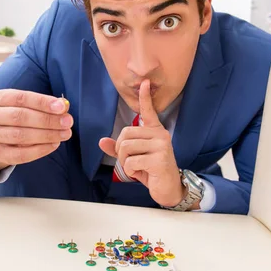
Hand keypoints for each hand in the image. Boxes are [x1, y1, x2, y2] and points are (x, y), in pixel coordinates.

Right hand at [0, 89, 72, 171]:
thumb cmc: (16, 114)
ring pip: (20, 135)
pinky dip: (40, 150)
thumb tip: (63, 106)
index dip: (43, 102)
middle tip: (67, 122)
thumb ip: (44, 104)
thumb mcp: (26, 104)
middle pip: (20, 117)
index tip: (62, 107)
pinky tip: (54, 144)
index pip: (21, 98)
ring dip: (46, 135)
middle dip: (47, 120)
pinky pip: (21, 154)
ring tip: (64, 134)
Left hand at [99, 79, 184, 206]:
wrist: (169, 188)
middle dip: (120, 151)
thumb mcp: (133, 158)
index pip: (149, 111)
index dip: (145, 97)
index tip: (144, 82)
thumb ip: (117, 148)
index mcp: (155, 131)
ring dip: (125, 162)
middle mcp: (160, 134)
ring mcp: (161, 145)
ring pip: (126, 147)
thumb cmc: (151, 170)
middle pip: (125, 134)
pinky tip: (141, 173)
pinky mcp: (159, 158)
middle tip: (130, 161)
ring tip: (136, 167)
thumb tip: (102, 141)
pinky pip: (131, 161)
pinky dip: (130, 170)